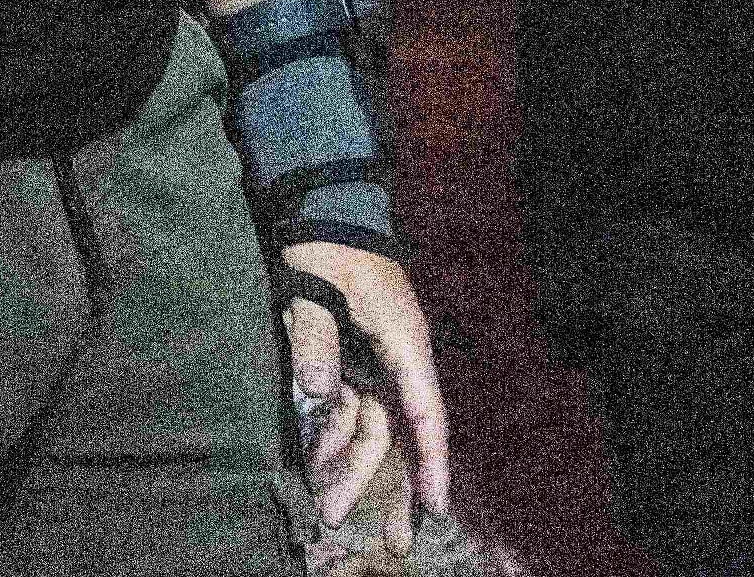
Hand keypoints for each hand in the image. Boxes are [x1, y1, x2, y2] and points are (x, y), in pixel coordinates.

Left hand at [280, 239, 448, 547]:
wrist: (324, 211)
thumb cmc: (328, 244)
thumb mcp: (317, 280)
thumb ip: (315, 336)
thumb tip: (316, 393)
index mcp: (403, 341)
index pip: (425, 412)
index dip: (433, 462)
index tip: (438, 507)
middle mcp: (397, 360)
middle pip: (402, 435)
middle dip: (393, 489)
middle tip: (391, 543)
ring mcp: (375, 362)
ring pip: (372, 430)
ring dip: (353, 469)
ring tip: (329, 510)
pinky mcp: (353, 362)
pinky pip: (347, 410)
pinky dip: (334, 437)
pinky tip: (317, 463)